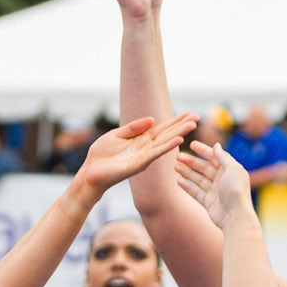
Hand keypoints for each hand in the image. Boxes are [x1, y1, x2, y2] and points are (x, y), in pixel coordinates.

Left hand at [73, 113, 199, 199]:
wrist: (89, 172)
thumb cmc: (101, 155)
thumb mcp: (116, 135)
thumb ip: (134, 127)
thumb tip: (153, 119)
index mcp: (141, 140)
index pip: (162, 129)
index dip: (175, 121)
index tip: (189, 114)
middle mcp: (146, 149)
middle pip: (168, 134)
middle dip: (182, 126)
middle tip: (197, 117)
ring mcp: (144, 157)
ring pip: (165, 143)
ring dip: (179, 134)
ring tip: (192, 125)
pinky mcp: (138, 164)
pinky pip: (155, 154)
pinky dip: (167, 146)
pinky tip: (178, 141)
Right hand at [175, 139, 254, 227]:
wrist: (235, 216)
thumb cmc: (236, 190)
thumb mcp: (232, 169)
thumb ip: (223, 156)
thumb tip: (216, 145)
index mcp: (229, 170)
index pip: (214, 157)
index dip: (203, 150)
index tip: (191, 144)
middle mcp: (222, 180)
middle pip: (204, 167)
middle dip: (191, 161)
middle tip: (178, 156)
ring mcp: (215, 191)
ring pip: (198, 179)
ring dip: (187, 172)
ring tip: (175, 166)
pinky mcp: (209, 202)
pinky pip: (196, 192)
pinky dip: (187, 186)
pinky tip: (178, 180)